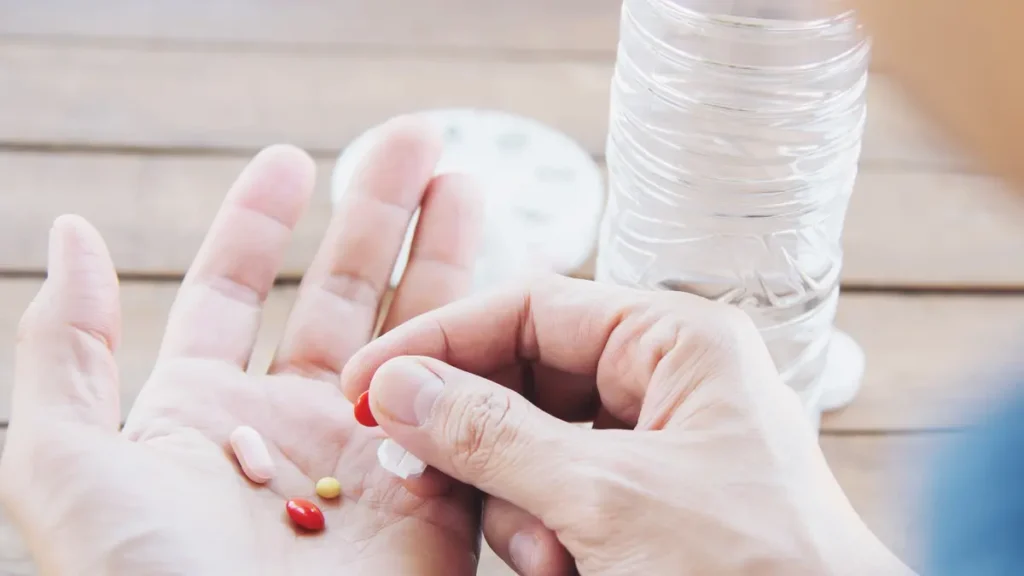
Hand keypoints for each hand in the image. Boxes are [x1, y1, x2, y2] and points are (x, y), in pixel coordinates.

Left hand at [0, 117, 485, 574]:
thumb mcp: (65, 464)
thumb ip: (65, 347)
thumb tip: (74, 236)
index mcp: (198, 417)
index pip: (229, 294)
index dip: (258, 223)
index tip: (293, 159)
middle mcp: (287, 432)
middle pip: (338, 298)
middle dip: (375, 217)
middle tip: (415, 145)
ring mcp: (366, 463)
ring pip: (413, 339)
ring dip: (442, 260)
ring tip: (466, 184)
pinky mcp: (434, 502)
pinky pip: (467, 410)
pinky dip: (486, 349)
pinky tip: (500, 289)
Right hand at [341, 276, 916, 575]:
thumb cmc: (754, 572)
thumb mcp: (606, 500)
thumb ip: (492, 436)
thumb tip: (398, 386)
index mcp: (677, 339)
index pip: (533, 307)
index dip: (443, 341)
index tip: (369, 381)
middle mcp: (666, 376)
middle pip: (526, 375)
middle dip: (479, 437)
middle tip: (419, 472)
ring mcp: (656, 438)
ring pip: (534, 441)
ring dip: (516, 503)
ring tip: (548, 559)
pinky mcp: (645, 496)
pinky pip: (560, 491)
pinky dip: (544, 531)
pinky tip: (563, 569)